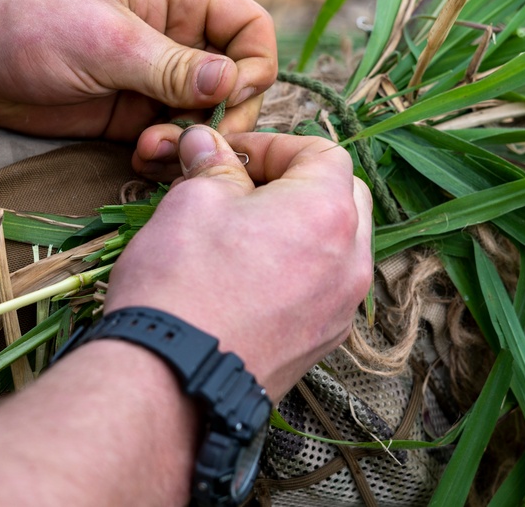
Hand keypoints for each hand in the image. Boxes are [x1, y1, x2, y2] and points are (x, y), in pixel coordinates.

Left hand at [0, 0, 276, 157]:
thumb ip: (172, 67)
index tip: (231, 100)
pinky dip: (167, 154)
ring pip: (206, 115)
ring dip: (191, 139)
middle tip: (198, 142)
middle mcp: (175, 33)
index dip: (255, 64)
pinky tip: (141, 159)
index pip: (248, 25)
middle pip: (236, 78)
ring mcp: (155, 76)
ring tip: (152, 150)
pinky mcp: (133, 112)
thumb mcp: (107, 42)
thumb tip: (233, 83)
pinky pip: (172, 137)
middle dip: (223, 114)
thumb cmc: (32, 27)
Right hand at [105, 126, 373, 398]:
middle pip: (342, 195)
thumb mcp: (191, 202)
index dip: (273, 145)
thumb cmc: (182, 284)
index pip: (322, 152)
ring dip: (298, 226)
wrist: (173, 379)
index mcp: (328, 212)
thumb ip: (211, 167)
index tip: (230, 155)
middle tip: (240, 188)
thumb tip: (204, 145)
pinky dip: (297, 269)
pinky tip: (248, 276)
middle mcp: (351, 261)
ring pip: (337, 244)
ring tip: (241, 232)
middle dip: (295, 181)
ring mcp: (341, 308)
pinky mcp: (321, 342)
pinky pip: (323, 287)